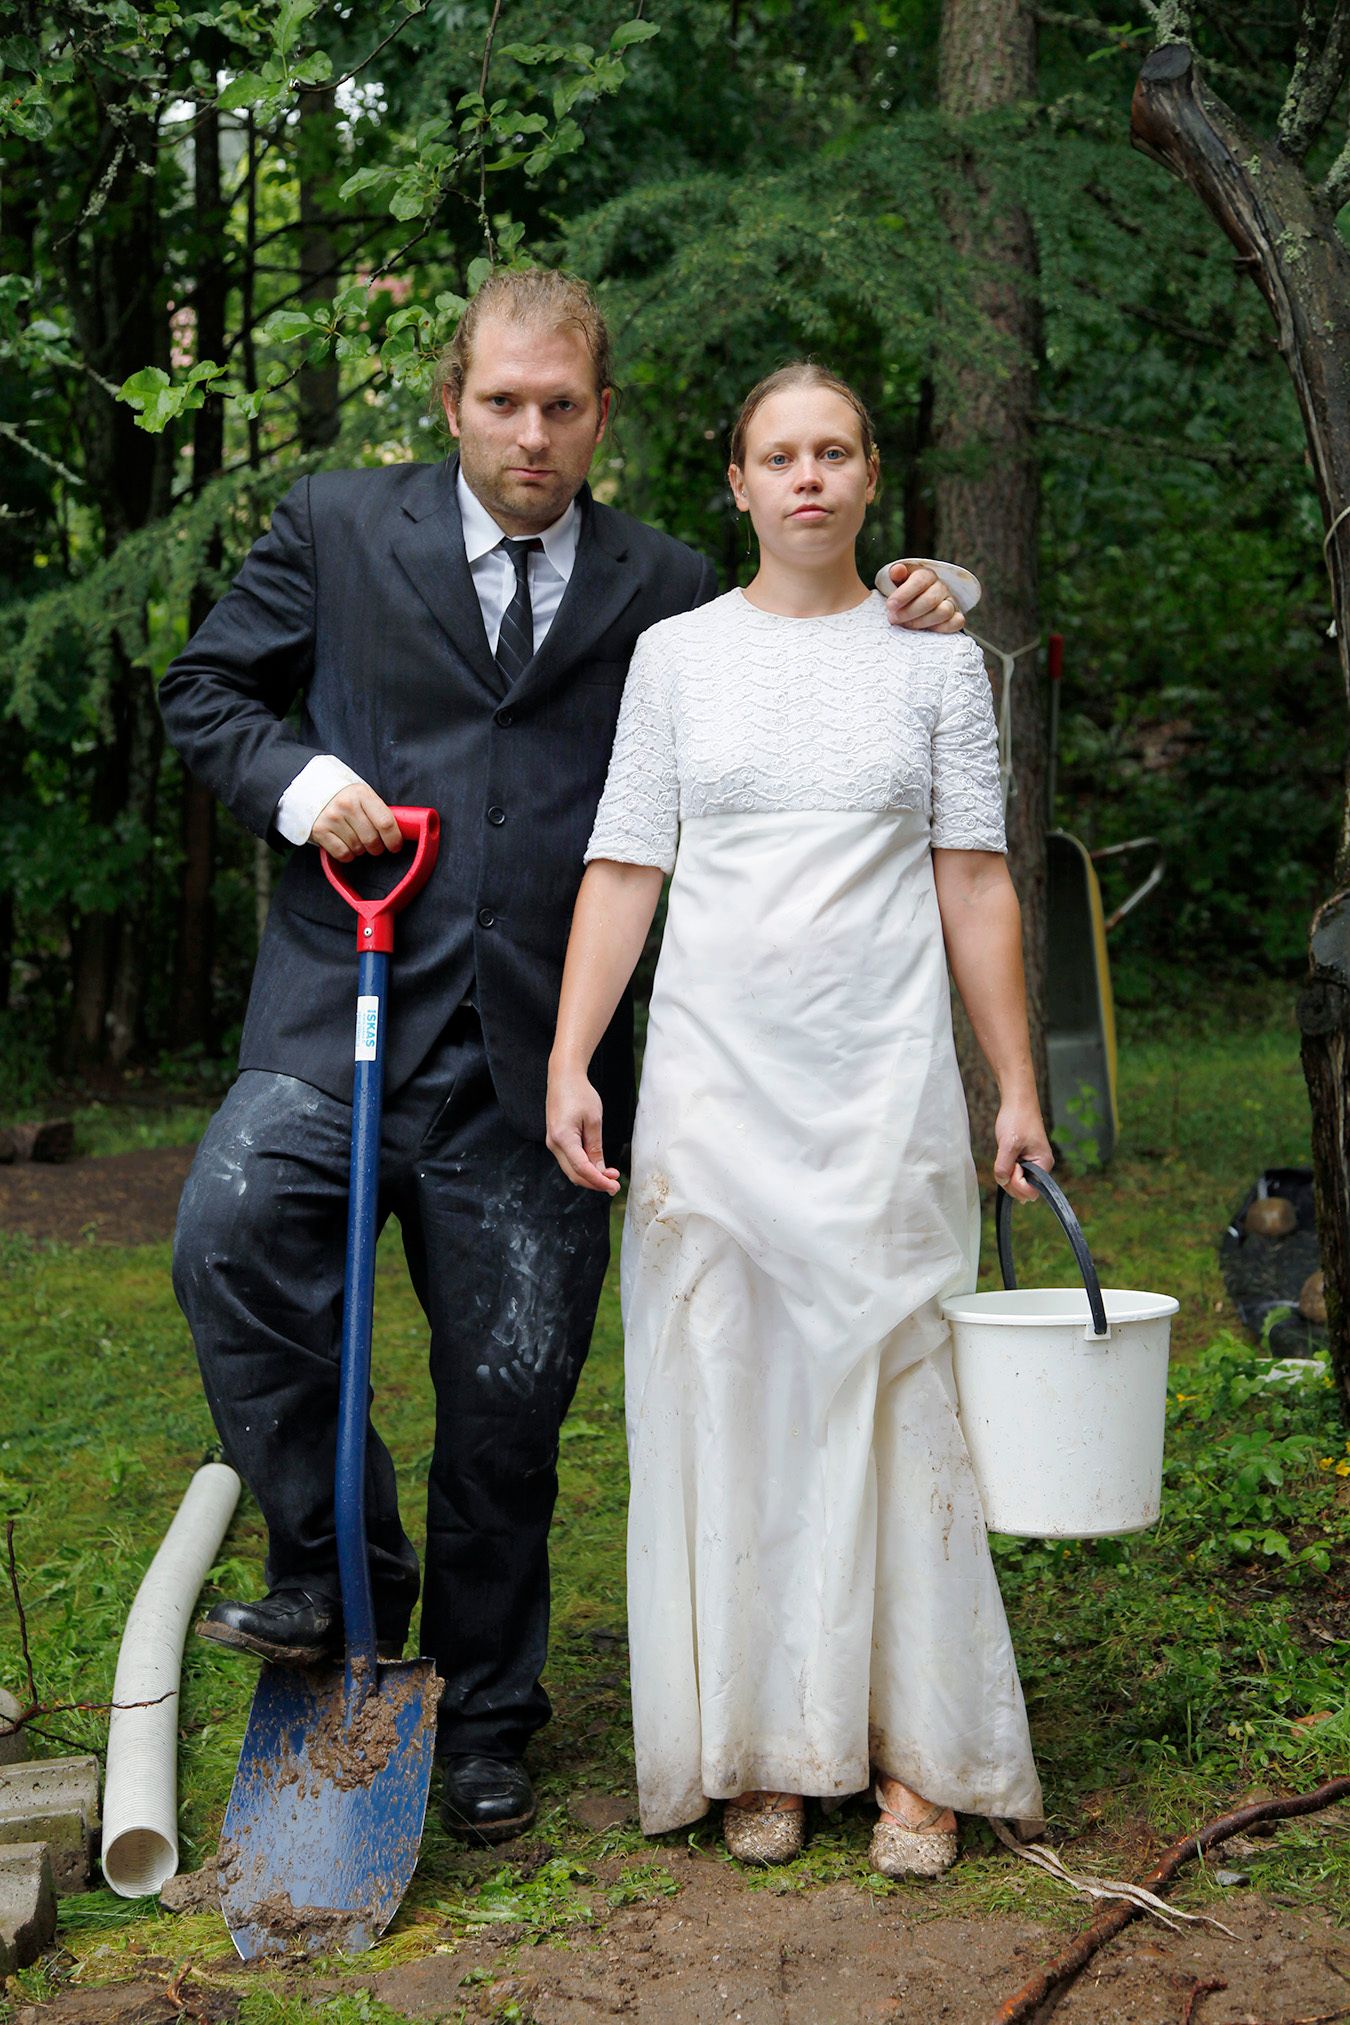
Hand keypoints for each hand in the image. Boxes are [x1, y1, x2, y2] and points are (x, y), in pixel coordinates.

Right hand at [311, 784, 403, 860]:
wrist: (311, 790)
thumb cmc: (344, 797)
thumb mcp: (362, 796)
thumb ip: (378, 811)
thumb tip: (399, 833)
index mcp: (362, 794)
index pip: (385, 822)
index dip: (394, 839)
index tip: (395, 846)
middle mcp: (346, 805)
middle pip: (372, 839)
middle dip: (376, 847)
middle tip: (374, 844)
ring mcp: (331, 817)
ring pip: (357, 848)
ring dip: (360, 850)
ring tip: (355, 839)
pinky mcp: (319, 830)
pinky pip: (342, 854)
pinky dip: (347, 855)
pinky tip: (345, 844)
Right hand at [546, 1064, 620, 1193]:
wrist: (564, 1077)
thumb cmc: (580, 1094)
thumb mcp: (594, 1121)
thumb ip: (596, 1148)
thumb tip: (601, 1171)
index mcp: (563, 1138)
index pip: (582, 1168)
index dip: (599, 1181)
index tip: (614, 1186)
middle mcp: (554, 1143)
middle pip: (574, 1174)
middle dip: (595, 1182)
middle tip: (615, 1184)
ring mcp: (552, 1142)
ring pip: (571, 1169)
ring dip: (590, 1175)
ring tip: (610, 1175)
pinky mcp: (556, 1140)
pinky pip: (569, 1160)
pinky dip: (584, 1167)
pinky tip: (598, 1165)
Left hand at [883, 562, 964, 633]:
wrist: (915, 605)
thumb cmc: (902, 594)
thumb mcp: (894, 582)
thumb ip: (895, 575)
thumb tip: (897, 570)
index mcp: (926, 575)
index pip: (919, 581)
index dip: (904, 594)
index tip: (890, 605)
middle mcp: (940, 587)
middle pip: (930, 599)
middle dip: (909, 612)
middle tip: (893, 619)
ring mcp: (950, 602)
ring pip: (944, 611)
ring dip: (922, 622)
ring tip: (906, 626)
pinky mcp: (956, 617)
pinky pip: (957, 622)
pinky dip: (943, 628)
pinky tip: (926, 631)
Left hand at [993, 1098, 1052, 1201]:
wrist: (1018, 1101)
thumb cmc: (1017, 1119)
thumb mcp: (1007, 1145)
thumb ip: (1004, 1167)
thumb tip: (1003, 1183)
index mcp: (1043, 1164)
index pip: (1031, 1191)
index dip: (1016, 1184)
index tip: (1011, 1165)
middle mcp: (1041, 1167)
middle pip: (1024, 1189)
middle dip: (1010, 1180)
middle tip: (1005, 1158)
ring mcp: (1032, 1164)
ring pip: (1017, 1182)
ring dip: (1007, 1173)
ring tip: (1006, 1154)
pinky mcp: (1024, 1160)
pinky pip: (1014, 1173)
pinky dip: (1006, 1168)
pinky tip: (1005, 1156)